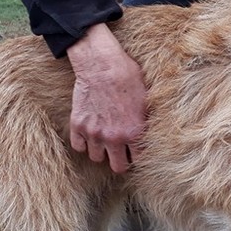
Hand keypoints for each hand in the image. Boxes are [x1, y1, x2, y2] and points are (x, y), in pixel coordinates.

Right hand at [66, 23, 146, 173]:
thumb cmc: (128, 77)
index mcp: (134, 132)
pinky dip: (83, 143)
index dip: (137, 156)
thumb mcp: (146, 100)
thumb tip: (152, 134)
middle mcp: (114, 137)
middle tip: (120, 151)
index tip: (135, 152)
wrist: (102, 64)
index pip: (138, 160)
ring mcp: (94, 133)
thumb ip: (146, 122)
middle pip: (117, 167)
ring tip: (104, 139)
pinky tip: (90, 134)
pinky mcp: (78, 125)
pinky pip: (79, 147)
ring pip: (96, 158)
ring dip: (101, 150)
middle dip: (120, 160)